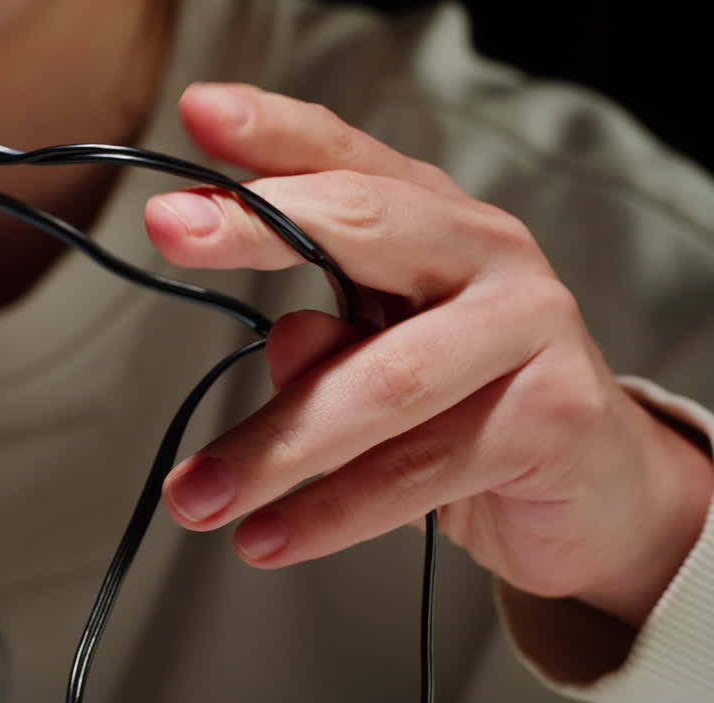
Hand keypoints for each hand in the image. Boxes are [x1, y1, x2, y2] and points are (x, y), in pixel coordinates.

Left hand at [144, 84, 713, 627]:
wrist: (588, 485)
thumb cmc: (463, 403)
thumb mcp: (377, 357)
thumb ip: (322, 340)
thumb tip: (282, 337)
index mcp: (431, 219)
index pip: (344, 156)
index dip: (271, 132)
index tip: (199, 111)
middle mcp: (484, 252)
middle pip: (365, 224)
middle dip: (256, 226)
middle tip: (167, 232)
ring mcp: (527, 327)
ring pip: (380, 380)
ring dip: (273, 446)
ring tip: (196, 496)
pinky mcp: (549, 416)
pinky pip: (418, 471)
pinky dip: (332, 513)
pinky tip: (269, 539)